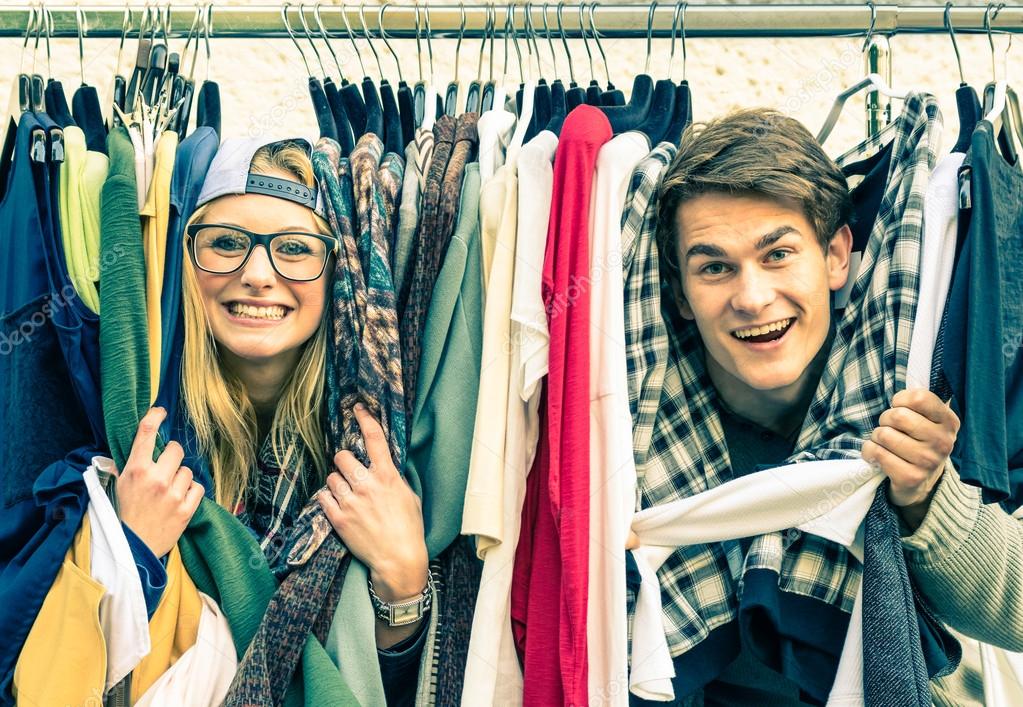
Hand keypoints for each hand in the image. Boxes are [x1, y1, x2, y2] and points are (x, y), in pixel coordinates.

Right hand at [115, 407, 204, 557]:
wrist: (132, 548)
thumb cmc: (123, 515)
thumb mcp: (116, 487)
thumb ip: (123, 466)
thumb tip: (132, 448)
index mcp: (135, 470)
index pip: (146, 433)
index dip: (155, 416)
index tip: (161, 411)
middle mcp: (156, 478)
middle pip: (175, 449)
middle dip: (171, 456)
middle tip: (164, 468)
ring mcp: (173, 494)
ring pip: (187, 470)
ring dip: (181, 477)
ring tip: (169, 490)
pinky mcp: (186, 509)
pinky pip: (197, 487)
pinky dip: (191, 491)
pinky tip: (180, 499)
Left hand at [318, 403, 428, 601]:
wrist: (398, 559)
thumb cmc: (409, 529)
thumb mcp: (409, 497)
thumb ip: (395, 479)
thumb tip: (384, 467)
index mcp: (388, 477)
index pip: (375, 439)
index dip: (365, 420)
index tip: (358, 409)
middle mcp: (367, 485)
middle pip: (342, 456)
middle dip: (345, 461)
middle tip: (350, 472)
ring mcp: (351, 502)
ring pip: (331, 477)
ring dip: (337, 483)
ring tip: (346, 494)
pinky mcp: (339, 518)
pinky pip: (323, 497)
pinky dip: (328, 499)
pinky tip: (338, 505)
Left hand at [862, 389, 959, 527]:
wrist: (922, 483)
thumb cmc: (918, 442)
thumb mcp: (928, 419)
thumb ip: (921, 400)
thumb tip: (910, 377)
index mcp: (949, 421)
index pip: (917, 397)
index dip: (899, 400)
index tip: (900, 407)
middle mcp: (943, 442)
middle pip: (897, 416)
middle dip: (885, 420)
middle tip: (891, 429)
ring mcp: (928, 462)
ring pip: (884, 434)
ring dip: (877, 438)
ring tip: (886, 444)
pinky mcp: (911, 477)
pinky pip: (876, 453)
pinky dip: (869, 452)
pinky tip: (877, 456)